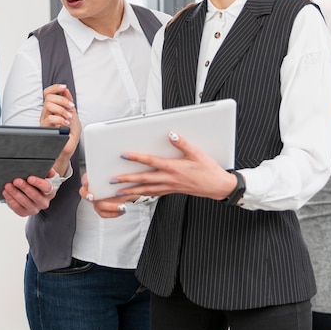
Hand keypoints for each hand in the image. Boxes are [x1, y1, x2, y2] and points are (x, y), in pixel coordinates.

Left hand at [2, 168, 57, 216]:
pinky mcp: (24, 213)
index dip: (38, 183)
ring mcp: (34, 209)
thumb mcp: (43, 177)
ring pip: (24, 202)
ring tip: (8, 186)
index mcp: (50, 193)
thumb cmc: (36, 183)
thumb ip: (47, 171)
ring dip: (15, 193)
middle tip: (16, 181)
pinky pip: (17, 208)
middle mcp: (43, 203)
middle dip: (24, 187)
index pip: (47, 188)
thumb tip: (50, 171)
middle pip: (34, 196)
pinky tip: (6, 193)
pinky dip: (10, 200)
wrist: (31, 195)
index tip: (30, 178)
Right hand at [41, 84, 81, 174]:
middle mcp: (47, 113)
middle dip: (62, 100)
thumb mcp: (72, 114)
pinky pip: (50, 118)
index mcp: (53, 108)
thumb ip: (68, 102)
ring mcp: (45, 120)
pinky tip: (66, 124)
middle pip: (49, 97)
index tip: (64, 87)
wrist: (68, 147)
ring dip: (62, 110)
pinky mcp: (46, 128)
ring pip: (48, 105)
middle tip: (71, 107)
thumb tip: (65, 90)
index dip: (55, 88)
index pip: (48, 93)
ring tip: (68, 117)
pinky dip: (60, 119)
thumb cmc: (70, 133)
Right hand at [79, 174, 137, 218]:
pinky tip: (121, 210)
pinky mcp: (102, 209)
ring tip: (121, 206)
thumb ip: (117, 172)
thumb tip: (120, 166)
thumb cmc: (120, 180)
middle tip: (92, 196)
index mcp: (94, 180)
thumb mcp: (120, 173)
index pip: (85, 178)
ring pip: (98, 205)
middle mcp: (93, 191)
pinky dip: (113, 213)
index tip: (87, 182)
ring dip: (110, 207)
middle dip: (88, 196)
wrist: (126, 189)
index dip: (84, 180)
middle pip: (86, 194)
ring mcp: (97, 201)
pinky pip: (104, 213)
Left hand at [103, 132, 235, 200]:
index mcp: (173, 168)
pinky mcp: (172, 191)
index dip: (137, 158)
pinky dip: (144, 194)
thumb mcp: (197, 154)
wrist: (217, 187)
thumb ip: (182, 144)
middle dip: (127, 180)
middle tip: (113, 180)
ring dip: (132, 190)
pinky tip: (137, 195)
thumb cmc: (208, 171)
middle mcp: (169, 179)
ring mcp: (170, 187)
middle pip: (144, 179)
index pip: (151, 161)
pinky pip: (154, 193)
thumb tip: (171, 134)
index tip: (124, 155)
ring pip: (147, 190)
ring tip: (119, 192)